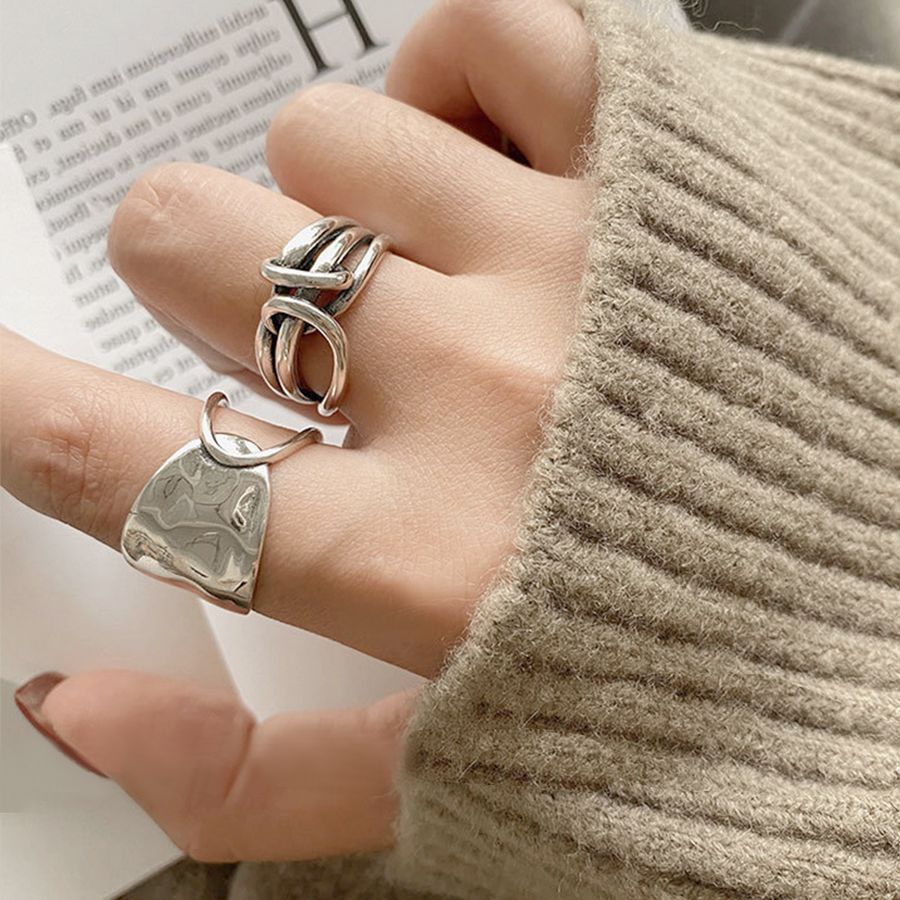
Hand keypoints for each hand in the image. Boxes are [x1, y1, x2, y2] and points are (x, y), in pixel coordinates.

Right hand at [2, 0, 594, 860]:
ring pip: (325, 140)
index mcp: (423, 558)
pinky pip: (491, 31)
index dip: (19, 405)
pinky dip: (458, 81)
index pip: (136, 468)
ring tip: (425, 278)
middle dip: (207, 288)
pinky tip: (493, 170)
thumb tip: (79, 706)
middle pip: (196, 245)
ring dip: (337, 210)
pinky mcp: (670, 159)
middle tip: (296, 345)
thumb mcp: (472, 787)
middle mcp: (480, 383)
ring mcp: (574, 248)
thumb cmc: (716, 706)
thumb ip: (253, 775)